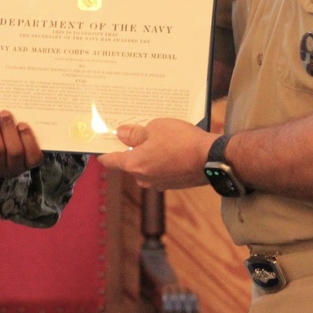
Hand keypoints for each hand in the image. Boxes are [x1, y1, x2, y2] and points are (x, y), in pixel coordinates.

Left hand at [0, 107, 43, 179]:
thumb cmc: (4, 139)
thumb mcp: (15, 135)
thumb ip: (18, 126)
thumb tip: (16, 108)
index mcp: (26, 161)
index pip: (34, 157)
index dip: (29, 140)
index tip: (22, 124)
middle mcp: (12, 169)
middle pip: (14, 151)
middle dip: (8, 129)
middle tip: (4, 113)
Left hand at [98, 118, 214, 190]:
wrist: (212, 158)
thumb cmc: (182, 141)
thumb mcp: (155, 128)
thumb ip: (135, 133)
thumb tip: (122, 134)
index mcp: (134, 165)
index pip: (110, 161)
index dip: (104, 151)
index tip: (100, 144)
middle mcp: (143, 178)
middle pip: (128, 162)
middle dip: (130, 148)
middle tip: (134, 130)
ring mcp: (159, 183)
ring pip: (146, 165)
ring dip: (148, 153)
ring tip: (157, 135)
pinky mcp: (173, 183)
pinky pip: (160, 169)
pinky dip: (161, 159)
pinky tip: (170, 146)